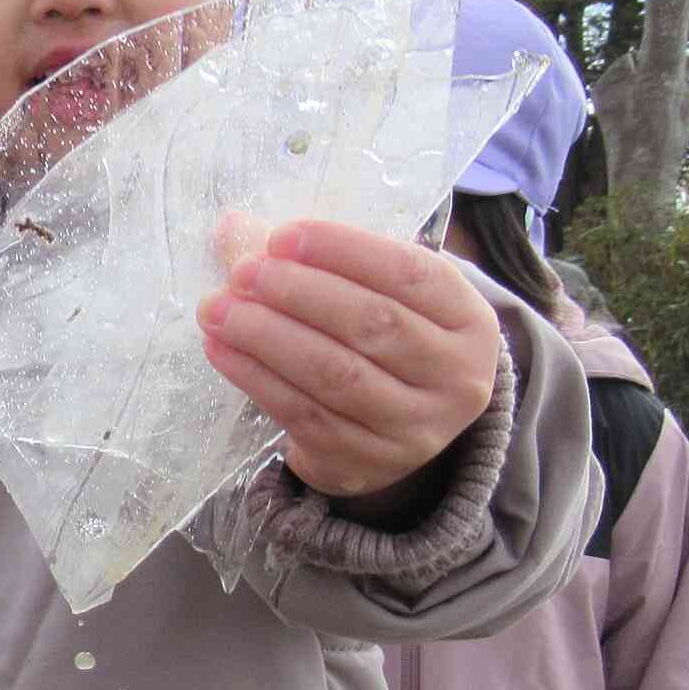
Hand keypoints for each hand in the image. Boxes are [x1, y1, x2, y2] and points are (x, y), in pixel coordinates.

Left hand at [197, 218, 500, 502]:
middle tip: (243, 272)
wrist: (397, 430)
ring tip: (218, 309)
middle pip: (372, 324)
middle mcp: (455, 378)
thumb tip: (232, 228)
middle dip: (298, 293)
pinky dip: (255, 378)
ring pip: (335, 374)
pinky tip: (221, 349)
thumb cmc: (385, 342)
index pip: (412, 275)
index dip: (344, 250)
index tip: (282, 236)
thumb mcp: (378, 294)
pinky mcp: (365, 461)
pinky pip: (303, 414)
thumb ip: (317, 258)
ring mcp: (414, 427)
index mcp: (470, 321)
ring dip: (267, 336)